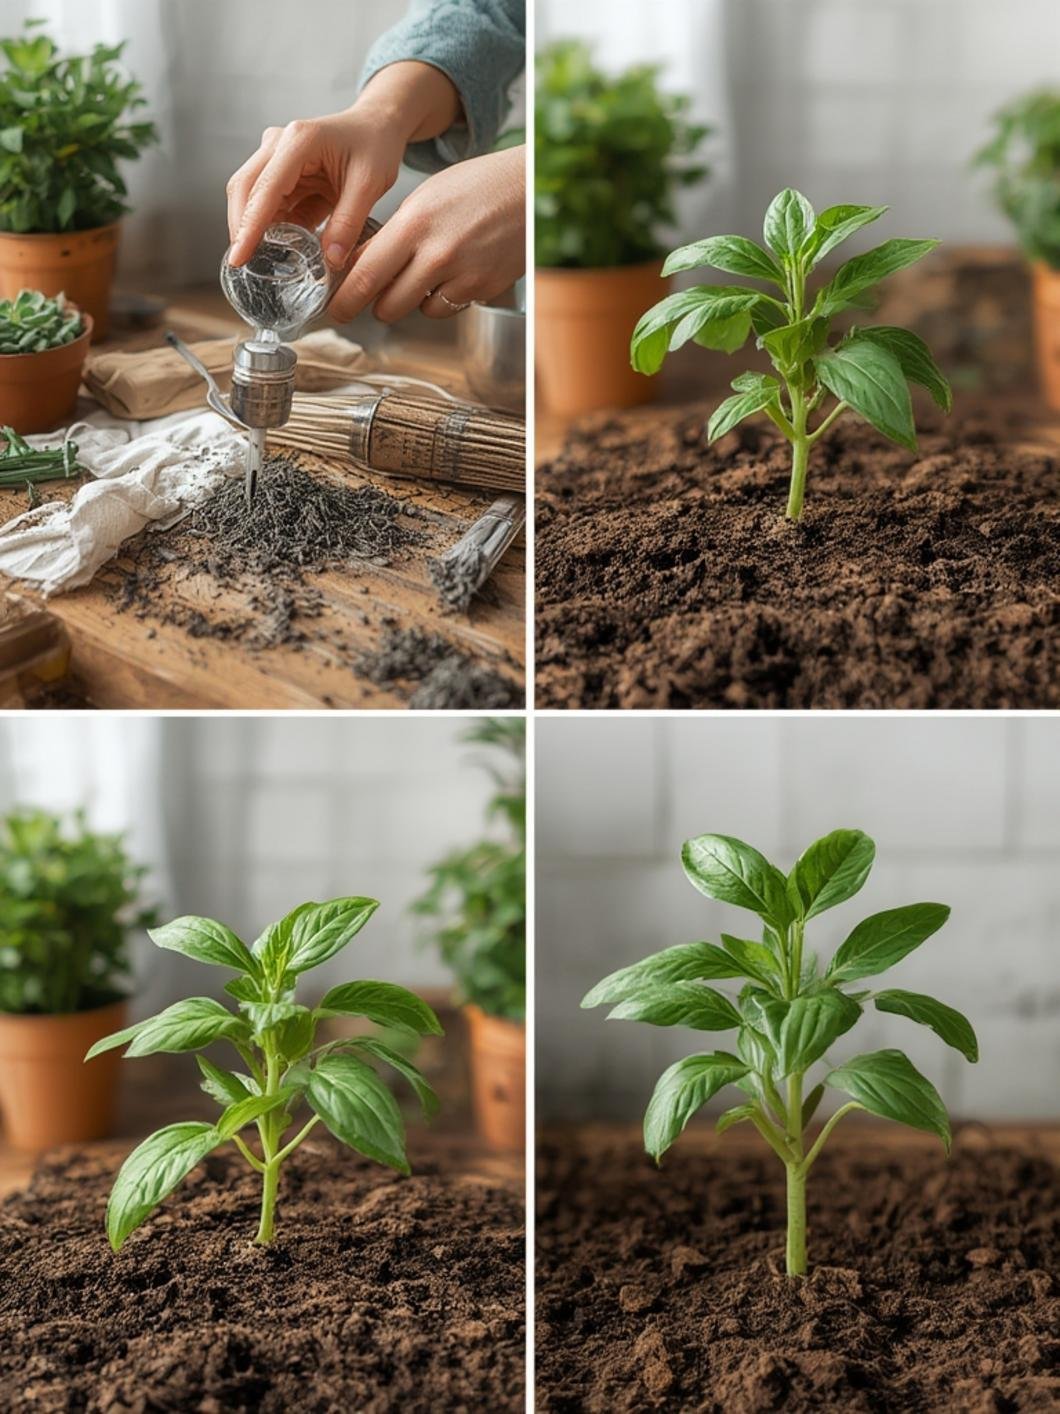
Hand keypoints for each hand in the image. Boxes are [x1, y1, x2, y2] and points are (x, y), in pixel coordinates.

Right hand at [225, 61, 461, 270]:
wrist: (377, 127)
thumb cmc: (375, 146)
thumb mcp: (371, 184)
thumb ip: (349, 222)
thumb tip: (330, 260)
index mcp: (299, 141)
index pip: (265, 189)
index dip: (249, 226)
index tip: (238, 257)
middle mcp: (279, 144)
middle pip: (245, 189)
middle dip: (241, 228)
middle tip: (243, 265)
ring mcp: (277, 158)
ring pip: (252, 198)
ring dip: (255, 230)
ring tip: (263, 263)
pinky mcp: (282, 174)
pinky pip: (270, 205)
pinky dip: (273, 228)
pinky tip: (281, 249)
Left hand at [331, 144, 525, 323]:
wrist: (528, 189)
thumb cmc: (475, 187)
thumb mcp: (425, 199)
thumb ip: (394, 234)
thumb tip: (362, 266)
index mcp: (414, 223)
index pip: (365, 273)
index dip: (345, 298)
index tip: (335, 308)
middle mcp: (437, 253)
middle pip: (386, 303)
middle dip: (373, 305)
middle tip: (368, 301)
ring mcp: (462, 275)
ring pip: (416, 310)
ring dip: (409, 300)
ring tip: (419, 274)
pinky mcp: (482, 289)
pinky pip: (445, 307)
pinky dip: (440, 299)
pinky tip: (448, 275)